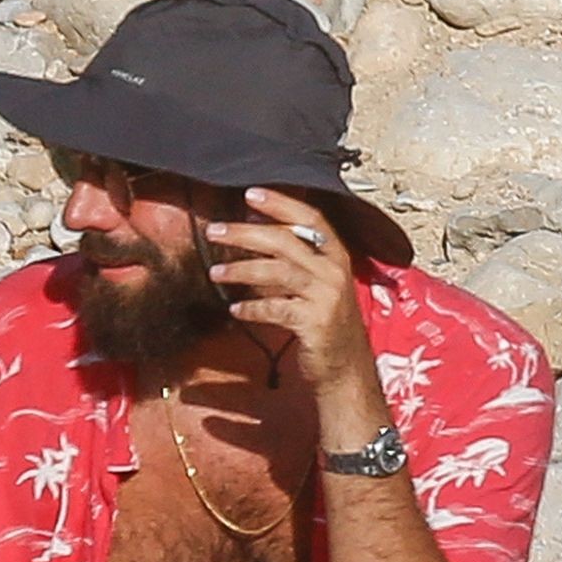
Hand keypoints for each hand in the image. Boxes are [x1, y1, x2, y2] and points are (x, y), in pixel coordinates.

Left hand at [205, 186, 375, 398]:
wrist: (346, 367)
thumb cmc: (325, 323)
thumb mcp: (317, 285)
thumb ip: (294, 261)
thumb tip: (253, 235)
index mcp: (336, 255)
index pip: (309, 218)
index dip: (280, 204)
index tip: (250, 194)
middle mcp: (333, 270)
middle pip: (284, 240)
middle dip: (245, 233)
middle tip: (215, 231)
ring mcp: (326, 296)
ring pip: (277, 272)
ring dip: (242, 270)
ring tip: (215, 272)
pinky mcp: (314, 322)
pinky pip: (276, 309)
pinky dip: (252, 308)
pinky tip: (234, 309)